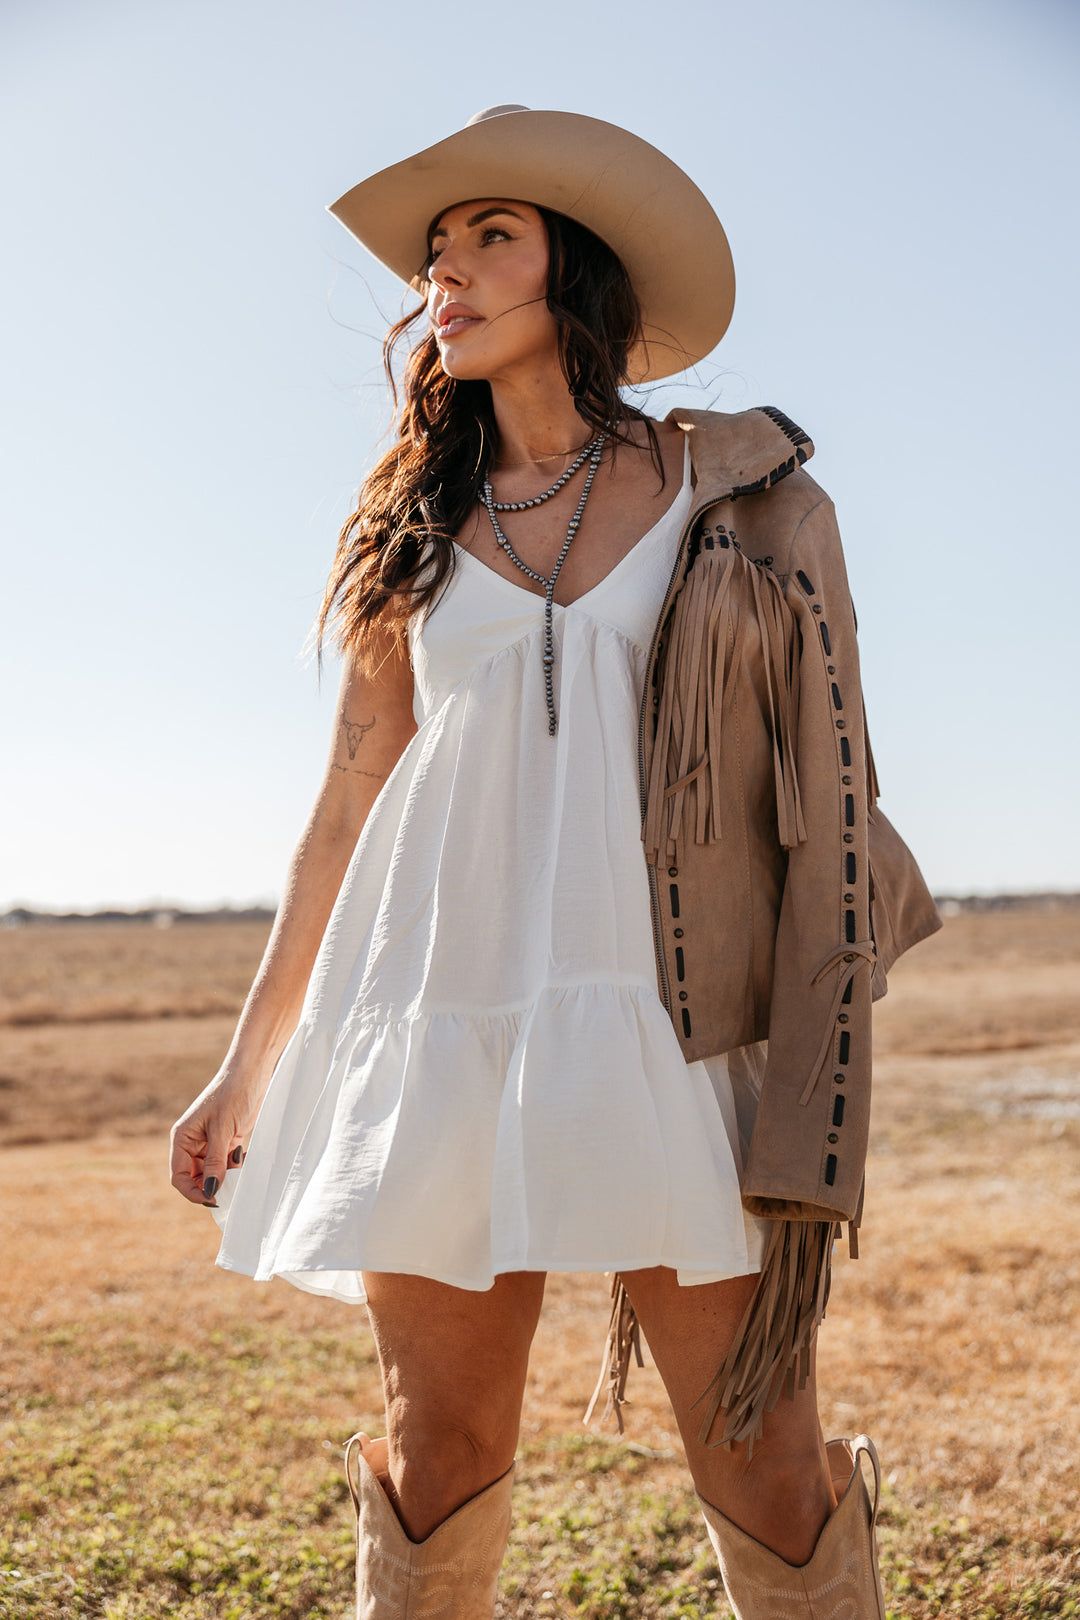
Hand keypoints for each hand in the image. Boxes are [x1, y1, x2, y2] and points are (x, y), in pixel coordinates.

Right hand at [169, 1067, 263, 1206]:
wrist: (252, 1071)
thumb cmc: (232, 1094)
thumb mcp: (222, 1130)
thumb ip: (215, 1163)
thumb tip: (209, 1192)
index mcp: (182, 1138)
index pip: (179, 1176)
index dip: (192, 1192)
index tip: (213, 1199)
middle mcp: (192, 1142)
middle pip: (195, 1178)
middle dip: (211, 1186)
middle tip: (231, 1190)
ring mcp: (210, 1142)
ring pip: (213, 1173)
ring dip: (227, 1177)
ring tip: (240, 1169)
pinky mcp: (227, 1140)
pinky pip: (227, 1163)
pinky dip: (236, 1167)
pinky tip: (247, 1159)